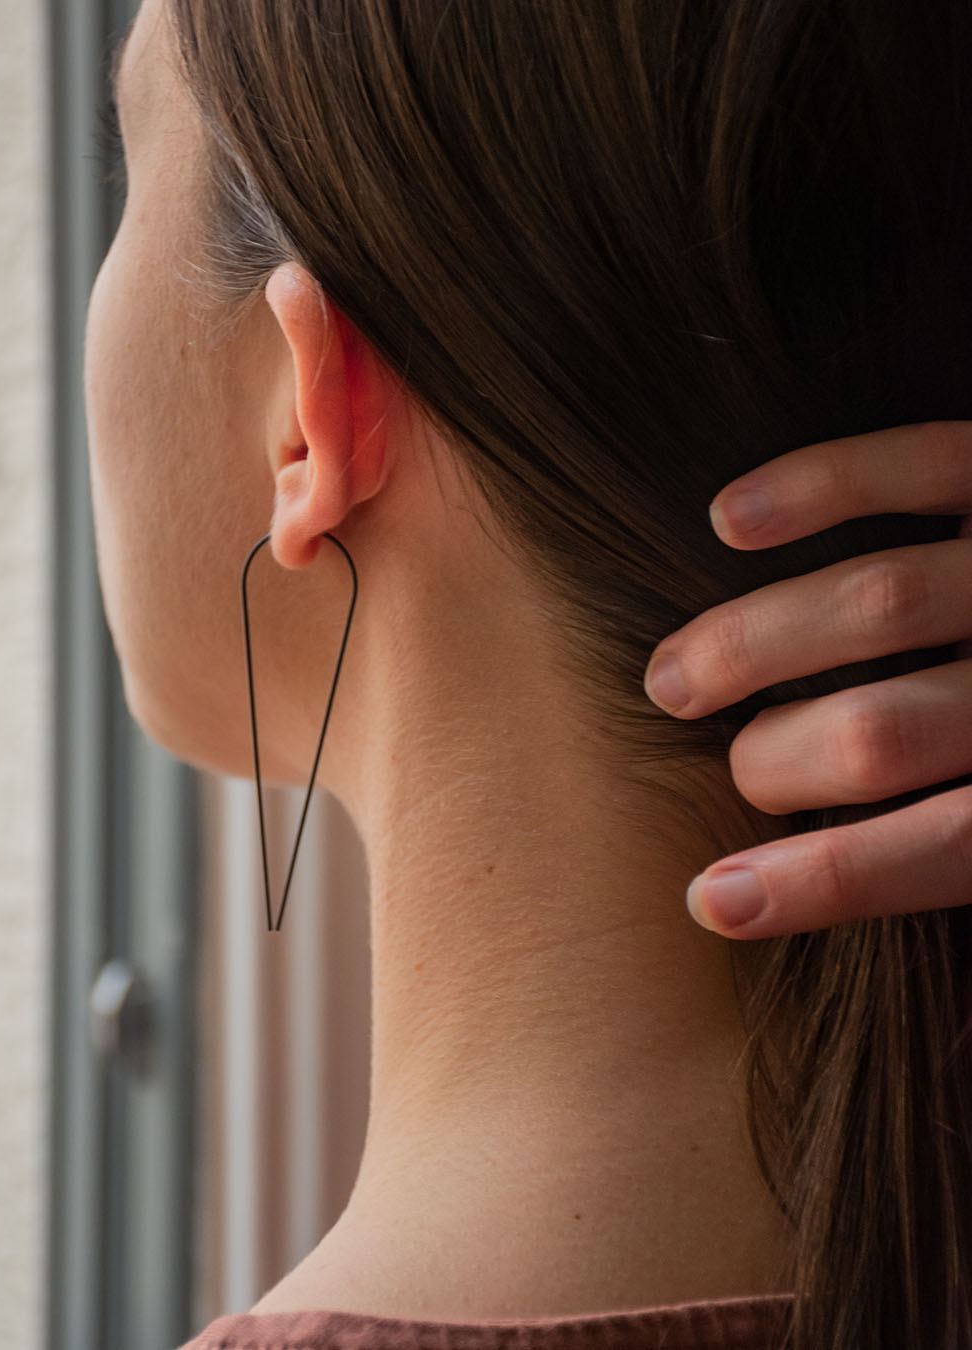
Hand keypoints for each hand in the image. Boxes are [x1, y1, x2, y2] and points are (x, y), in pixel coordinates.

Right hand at [644, 421, 971, 937]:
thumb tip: (906, 941)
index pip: (944, 848)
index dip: (820, 883)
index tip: (712, 900)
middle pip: (880, 734)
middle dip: (772, 763)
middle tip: (727, 765)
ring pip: (870, 607)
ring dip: (745, 646)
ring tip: (670, 679)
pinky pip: (910, 465)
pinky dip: (808, 490)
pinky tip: (728, 519)